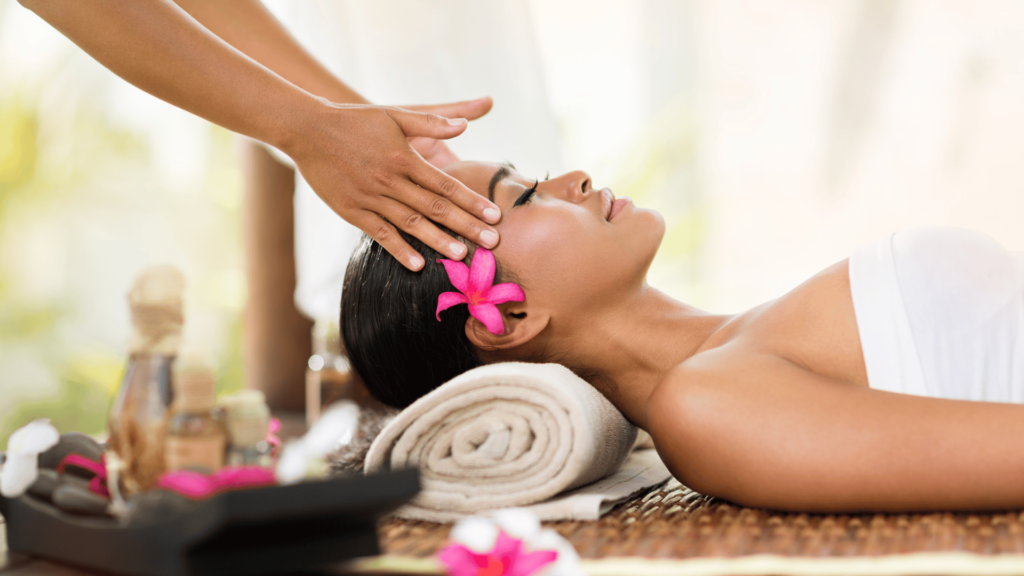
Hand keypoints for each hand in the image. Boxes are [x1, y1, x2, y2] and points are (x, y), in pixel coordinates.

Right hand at [283, 97, 501, 270]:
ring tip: (462, 254)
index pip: (446, 184)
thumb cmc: (356, 120)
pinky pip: (380, 233)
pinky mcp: (351, 210)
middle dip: (466, 225)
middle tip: (492, 242)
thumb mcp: (395, 114)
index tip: (494, 216)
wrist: (308, 129)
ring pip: (411, 223)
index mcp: (404, 157)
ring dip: (437, 240)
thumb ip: (431, 121)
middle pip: (435, 207)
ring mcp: (370, 197)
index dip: (472, 201)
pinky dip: (399, 249)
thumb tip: (466, 123)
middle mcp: (390, 179)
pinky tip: (417, 264)